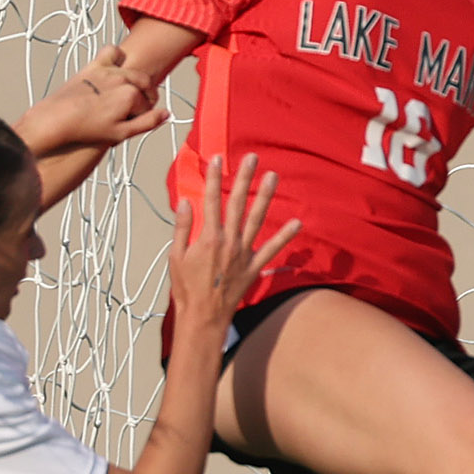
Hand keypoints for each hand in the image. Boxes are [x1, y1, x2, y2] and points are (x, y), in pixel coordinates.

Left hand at [15, 44, 170, 152]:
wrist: (56, 119)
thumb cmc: (88, 129)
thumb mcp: (122, 133)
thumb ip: (148, 122)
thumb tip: (167, 113)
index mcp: (131, 95)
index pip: (148, 105)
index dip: (142, 116)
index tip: (129, 123)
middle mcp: (122, 79)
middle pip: (145, 86)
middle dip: (144, 98)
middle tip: (133, 111)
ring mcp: (108, 70)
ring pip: (133, 71)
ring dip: (136, 80)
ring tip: (129, 93)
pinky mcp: (94, 66)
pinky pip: (111, 52)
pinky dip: (117, 57)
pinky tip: (116, 70)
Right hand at [168, 155, 299, 334]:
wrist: (203, 315)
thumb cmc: (186, 288)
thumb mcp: (176, 256)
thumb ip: (182, 228)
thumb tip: (186, 202)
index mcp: (208, 237)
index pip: (211, 200)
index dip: (214, 178)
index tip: (218, 159)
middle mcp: (229, 241)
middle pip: (237, 203)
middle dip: (244, 178)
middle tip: (252, 158)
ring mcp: (244, 253)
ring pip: (257, 219)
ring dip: (265, 196)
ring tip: (273, 177)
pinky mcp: (254, 267)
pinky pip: (273, 250)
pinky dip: (285, 237)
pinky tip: (297, 223)